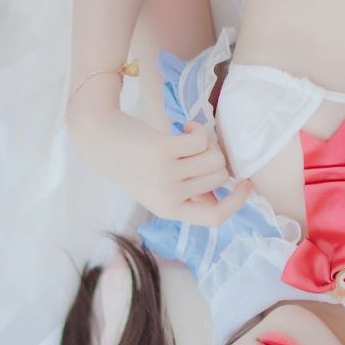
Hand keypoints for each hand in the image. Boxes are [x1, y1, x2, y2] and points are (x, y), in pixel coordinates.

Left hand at [70, 109, 251, 225]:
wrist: (99, 137)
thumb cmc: (134, 160)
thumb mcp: (158, 187)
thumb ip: (188, 194)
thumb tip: (221, 197)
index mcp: (169, 211)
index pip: (216, 218)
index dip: (237, 202)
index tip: (245, 183)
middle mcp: (169, 197)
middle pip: (220, 176)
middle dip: (216, 158)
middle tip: (197, 147)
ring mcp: (165, 175)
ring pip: (214, 157)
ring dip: (207, 142)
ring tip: (188, 136)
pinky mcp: (162, 151)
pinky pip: (201, 140)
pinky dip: (198, 129)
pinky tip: (184, 126)